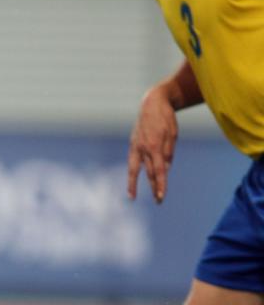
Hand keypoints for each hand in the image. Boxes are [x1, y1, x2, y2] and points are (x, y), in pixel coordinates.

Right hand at [127, 85, 177, 203]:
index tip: (161, 196)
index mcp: (156, 146)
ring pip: (136, 169)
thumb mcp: (173, 135)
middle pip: (148, 173)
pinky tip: (131, 180)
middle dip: (153, 187)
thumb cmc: (166, 119)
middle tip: (158, 201)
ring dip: (135, 184)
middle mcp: (143, 148)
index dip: (160, 185)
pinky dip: (132, 172)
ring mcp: (136, 146)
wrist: (151, 104)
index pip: (158, 171)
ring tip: (132, 197)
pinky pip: (132, 161)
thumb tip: (164, 170)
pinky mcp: (132, 144)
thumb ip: (168, 153)